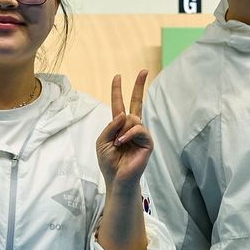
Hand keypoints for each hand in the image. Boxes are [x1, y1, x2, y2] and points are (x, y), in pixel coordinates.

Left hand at [96, 70, 152, 188]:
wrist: (117, 179)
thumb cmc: (109, 162)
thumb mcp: (102, 141)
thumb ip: (110, 126)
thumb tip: (124, 114)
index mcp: (119, 126)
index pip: (120, 105)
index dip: (118, 91)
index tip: (118, 76)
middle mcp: (132, 127)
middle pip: (136, 102)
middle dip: (139, 86)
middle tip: (144, 70)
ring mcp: (141, 134)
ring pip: (132, 118)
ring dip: (122, 130)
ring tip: (118, 143)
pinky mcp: (147, 142)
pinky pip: (138, 129)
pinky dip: (128, 134)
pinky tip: (122, 143)